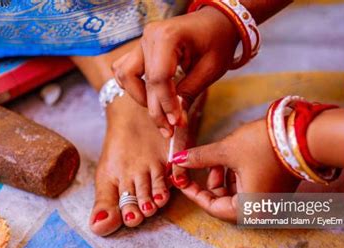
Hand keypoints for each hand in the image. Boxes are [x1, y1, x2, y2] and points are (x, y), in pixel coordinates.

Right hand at [112, 7, 238, 137]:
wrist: (217, 22)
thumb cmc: (218, 41)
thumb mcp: (210, 69)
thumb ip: (189, 93)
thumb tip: (176, 121)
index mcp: (168, 36)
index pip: (159, 78)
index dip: (166, 104)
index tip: (177, 124)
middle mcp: (149, 36)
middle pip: (141, 81)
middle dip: (155, 109)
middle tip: (170, 129)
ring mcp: (142, 41)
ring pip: (125, 76)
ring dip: (139, 97)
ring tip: (160, 112)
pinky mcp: (141, 49)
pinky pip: (125, 69)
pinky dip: (133, 86)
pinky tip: (149, 97)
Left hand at [171, 119, 299, 220]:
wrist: (303, 133)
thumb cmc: (266, 145)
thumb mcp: (227, 151)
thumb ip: (200, 158)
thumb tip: (178, 160)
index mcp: (247, 210)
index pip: (211, 207)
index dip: (192, 192)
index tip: (180, 178)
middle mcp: (259, 212)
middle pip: (222, 202)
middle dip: (209, 182)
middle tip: (200, 163)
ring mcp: (269, 202)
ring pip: (235, 195)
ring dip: (222, 178)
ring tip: (218, 157)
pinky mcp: (274, 191)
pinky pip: (248, 189)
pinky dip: (236, 177)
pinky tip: (231, 159)